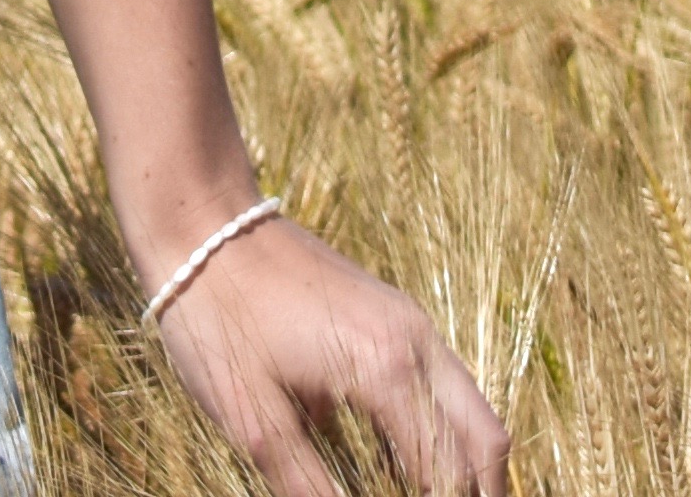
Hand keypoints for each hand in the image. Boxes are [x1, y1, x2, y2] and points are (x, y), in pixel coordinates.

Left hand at [152, 211, 510, 496]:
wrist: (204, 221)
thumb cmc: (218, 320)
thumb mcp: (253, 421)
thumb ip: (308, 486)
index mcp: (385, 371)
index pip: (446, 473)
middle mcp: (414, 342)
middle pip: (486, 440)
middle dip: (482, 492)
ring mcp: (408, 321)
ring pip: (470, 408)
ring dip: (465, 462)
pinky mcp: (393, 313)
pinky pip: (445, 383)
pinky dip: (445, 430)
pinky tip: (407, 465)